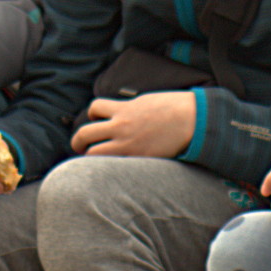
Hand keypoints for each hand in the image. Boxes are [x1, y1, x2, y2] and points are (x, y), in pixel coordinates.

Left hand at [70, 92, 196, 158]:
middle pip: (85, 133)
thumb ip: (132, 108)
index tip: (95, 121)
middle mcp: (121, 125)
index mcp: (125, 107)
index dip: (92, 115)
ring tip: (91, 162)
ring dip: (89, 156)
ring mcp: (128, 143)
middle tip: (80, 146)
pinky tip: (111, 169)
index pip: (95, 107)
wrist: (192, 119)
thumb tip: (125, 113)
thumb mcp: (148, 101)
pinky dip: (108, 167)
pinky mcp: (137, 157)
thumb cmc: (176, 107)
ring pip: (93, 153)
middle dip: (78, 141)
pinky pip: (113, 165)